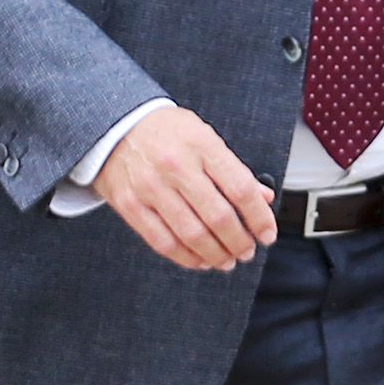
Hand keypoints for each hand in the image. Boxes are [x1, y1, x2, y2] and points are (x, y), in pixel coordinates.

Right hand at [91, 104, 278, 271]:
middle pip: (218, 216)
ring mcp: (150, 187)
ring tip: (227, 260)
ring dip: (216, 255)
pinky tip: (199, 260)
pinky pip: (163, 242)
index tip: (267, 233)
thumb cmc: (165, 132)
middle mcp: (176, 166)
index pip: (240, 188)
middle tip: (247, 250)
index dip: (259, 217)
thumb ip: (234, 169)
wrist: (116, 125)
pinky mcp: (130, 205)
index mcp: (201, 145)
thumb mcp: (205, 136)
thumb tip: (263, 198)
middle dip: (239, 242)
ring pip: (192, 235)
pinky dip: (186, 258)